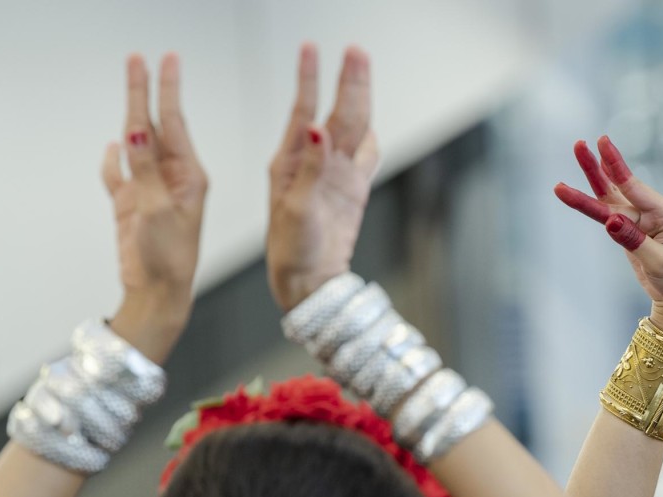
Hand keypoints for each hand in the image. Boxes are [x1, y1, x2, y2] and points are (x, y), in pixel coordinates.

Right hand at [101, 54, 206, 361]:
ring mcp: (150, 192)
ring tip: (130, 86)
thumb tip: (134, 133)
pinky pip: (119, 178)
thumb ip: (145, 171)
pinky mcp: (131, 208)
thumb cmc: (171, 258)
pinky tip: (112, 149)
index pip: (174, 122)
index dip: (166, 88)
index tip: (166, 59)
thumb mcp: (159, 210)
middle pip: (154, 126)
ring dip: (131, 117)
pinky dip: (113, 163)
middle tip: (138, 58)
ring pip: (136, 146)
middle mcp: (171, 179)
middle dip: (145, 92)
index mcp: (189, 176)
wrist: (158, 294)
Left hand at [267, 45, 382, 311]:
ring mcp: (336, 175)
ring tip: (362, 67)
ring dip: (360, 99)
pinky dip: (370, 138)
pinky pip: (366, 157)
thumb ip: (308, 168)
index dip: (310, 79)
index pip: (305, 110)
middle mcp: (315, 162)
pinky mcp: (353, 191)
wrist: (307, 282)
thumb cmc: (291, 250)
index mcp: (292, 162)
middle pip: (338, 113)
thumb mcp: (294, 208)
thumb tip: (316, 127)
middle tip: (356, 50)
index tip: (311, 49)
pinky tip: (371, 121)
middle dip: (348, 81)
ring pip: (354, 129)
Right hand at [554, 138, 662, 346]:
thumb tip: (609, 221)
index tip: (601, 144)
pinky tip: (583, 191)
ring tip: (565, 176)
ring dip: (590, 186)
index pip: (635, 187)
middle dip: (597, 168)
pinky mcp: (632, 234)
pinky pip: (609, 218)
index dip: (616, 166)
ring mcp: (642, 223)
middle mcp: (653, 213)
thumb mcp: (662, 263)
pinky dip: (594, 206)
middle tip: (578, 145)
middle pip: (619, 188)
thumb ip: (635, 241)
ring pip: (610, 202)